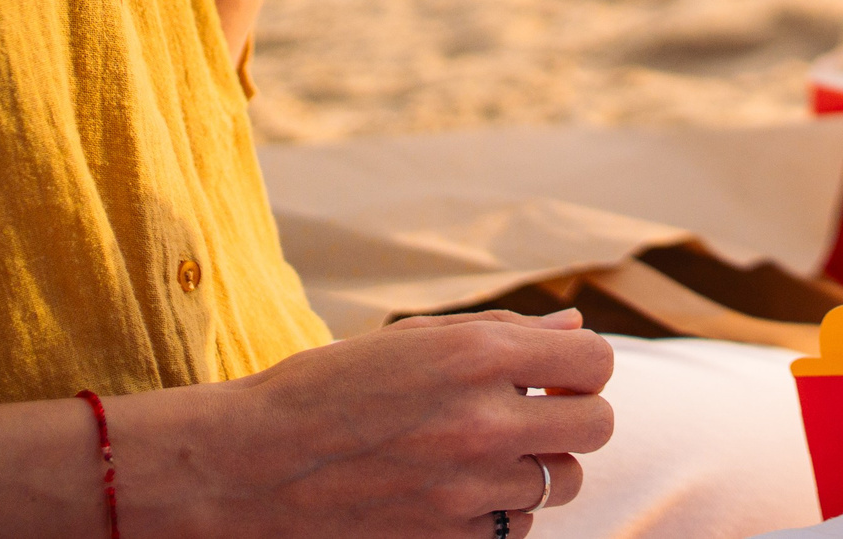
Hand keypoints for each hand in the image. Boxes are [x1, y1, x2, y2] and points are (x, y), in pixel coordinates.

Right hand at [117, 307, 610, 536]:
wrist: (245, 468)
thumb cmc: (327, 390)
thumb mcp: (413, 339)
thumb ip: (505, 332)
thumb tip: (574, 324)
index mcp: (477, 354)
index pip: (596, 361)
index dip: (581, 368)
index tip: (556, 375)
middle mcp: (483, 420)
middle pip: (596, 426)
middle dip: (572, 418)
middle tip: (533, 416)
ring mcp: (468, 487)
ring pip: (560, 482)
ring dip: (535, 469)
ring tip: (484, 457)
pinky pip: (516, 528)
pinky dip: (498, 513)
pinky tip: (456, 493)